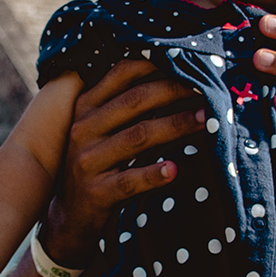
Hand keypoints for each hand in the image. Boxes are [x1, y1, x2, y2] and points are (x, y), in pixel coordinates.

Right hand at [41, 59, 204, 263]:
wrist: (69, 216)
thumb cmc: (96, 163)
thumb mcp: (99, 129)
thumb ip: (123, 104)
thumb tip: (173, 73)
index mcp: (86, 106)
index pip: (121, 74)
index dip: (155, 64)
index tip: (186, 60)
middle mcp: (83, 128)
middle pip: (135, 101)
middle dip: (174, 91)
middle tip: (206, 88)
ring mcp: (87, 161)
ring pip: (137, 137)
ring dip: (175, 125)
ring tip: (206, 119)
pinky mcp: (96, 192)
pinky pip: (129, 181)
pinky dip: (153, 174)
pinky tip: (174, 169)